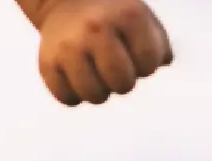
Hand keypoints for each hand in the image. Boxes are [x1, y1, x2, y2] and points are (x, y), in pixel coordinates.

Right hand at [20, 0, 173, 106]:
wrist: (63, 0)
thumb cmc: (111, 17)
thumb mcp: (140, 19)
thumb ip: (159, 45)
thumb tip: (163, 63)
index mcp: (126, 15)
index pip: (148, 63)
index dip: (145, 66)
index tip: (134, 55)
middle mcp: (96, 28)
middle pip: (123, 83)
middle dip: (123, 82)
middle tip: (114, 68)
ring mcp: (69, 45)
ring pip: (94, 96)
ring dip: (99, 92)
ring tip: (96, 74)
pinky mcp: (47, 62)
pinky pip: (67, 98)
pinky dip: (74, 95)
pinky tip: (77, 77)